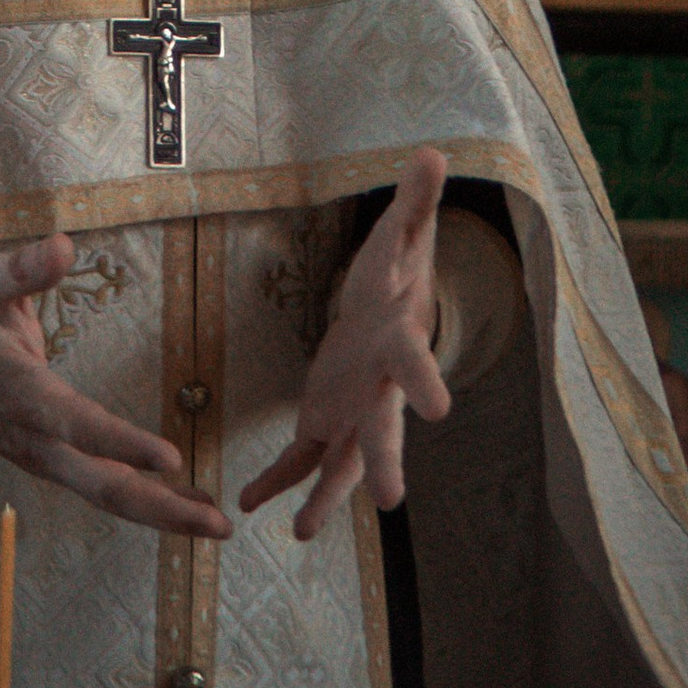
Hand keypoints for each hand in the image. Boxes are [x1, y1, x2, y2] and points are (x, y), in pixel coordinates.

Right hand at [0, 235, 229, 541]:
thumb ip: (24, 269)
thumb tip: (64, 245)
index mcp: (18, 391)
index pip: (74, 423)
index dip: (120, 442)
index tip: (169, 458)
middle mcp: (35, 438)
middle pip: (100, 484)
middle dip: (161, 506)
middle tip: (217, 522)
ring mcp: (43, 458)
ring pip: (105, 495)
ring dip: (162, 513)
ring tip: (216, 524)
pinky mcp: (52, 462)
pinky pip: (101, 488)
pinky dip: (145, 502)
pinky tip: (185, 505)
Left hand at [239, 147, 448, 539]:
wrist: (391, 313)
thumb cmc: (398, 273)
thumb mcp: (404, 234)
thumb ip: (416, 201)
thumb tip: (433, 152)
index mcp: (400, 343)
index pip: (416, 360)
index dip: (426, 381)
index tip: (439, 408)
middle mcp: (381, 390)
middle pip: (386, 429)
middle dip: (387, 463)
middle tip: (392, 501)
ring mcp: (355, 412)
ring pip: (344, 464)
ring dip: (325, 499)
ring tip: (302, 536)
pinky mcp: (325, 419)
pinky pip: (301, 457)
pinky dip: (277, 481)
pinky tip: (248, 504)